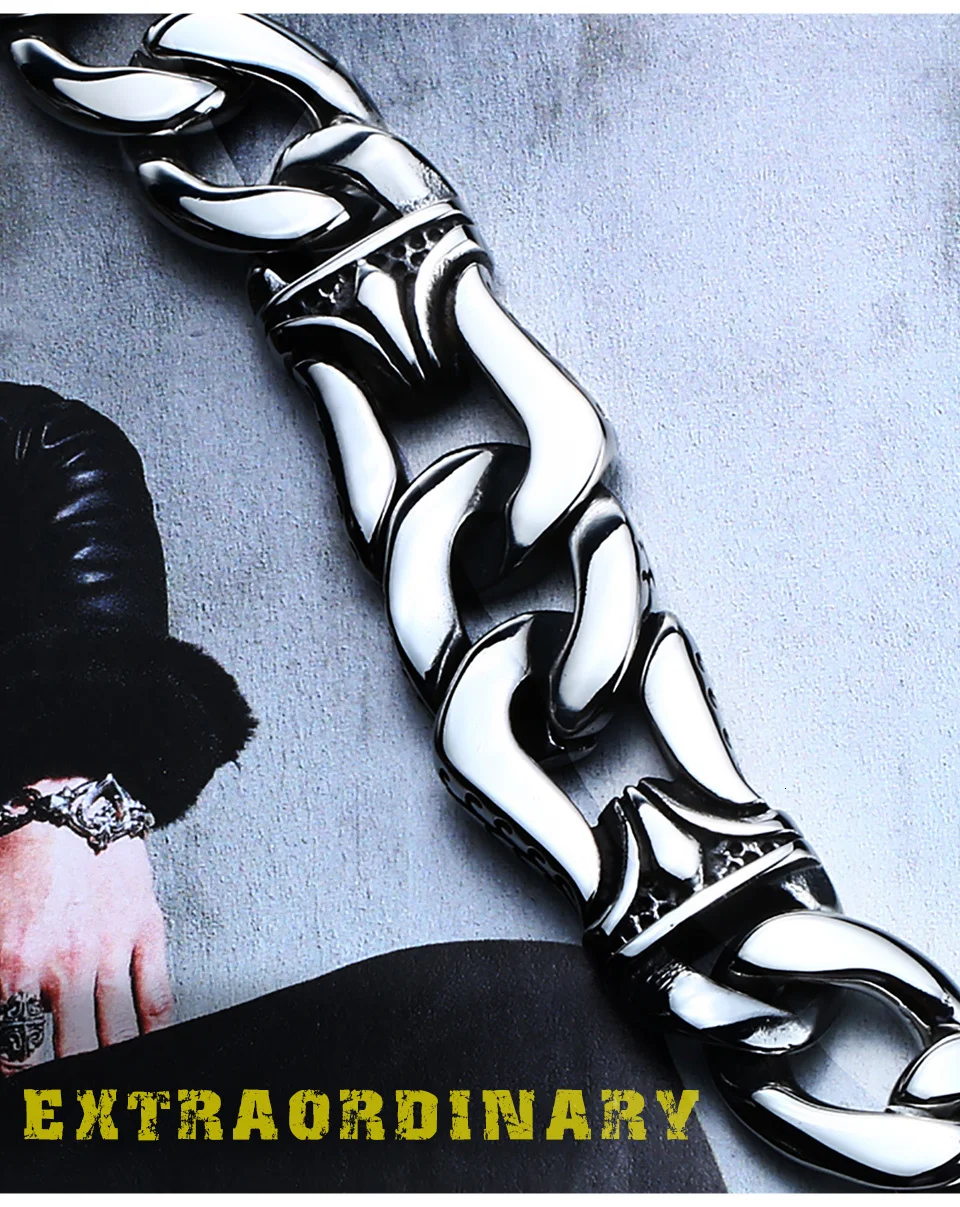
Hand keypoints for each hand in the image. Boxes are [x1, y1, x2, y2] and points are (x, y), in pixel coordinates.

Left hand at [0, 777, 173, 1074]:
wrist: (68, 804)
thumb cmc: (18, 858)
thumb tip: (2, 1019)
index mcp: (13, 964)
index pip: (13, 1050)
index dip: (18, 1080)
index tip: (24, 1091)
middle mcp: (63, 965)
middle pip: (65, 1052)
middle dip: (64, 1080)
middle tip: (68, 1098)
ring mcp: (109, 950)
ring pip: (112, 1034)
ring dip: (108, 1063)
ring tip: (107, 1082)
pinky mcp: (145, 930)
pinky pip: (155, 996)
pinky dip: (154, 1032)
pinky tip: (150, 1049)